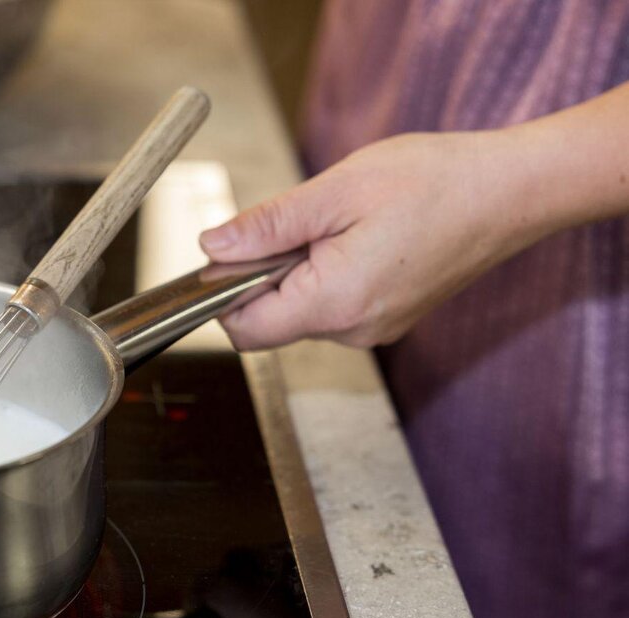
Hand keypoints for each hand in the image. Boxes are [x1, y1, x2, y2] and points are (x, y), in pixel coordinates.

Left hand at [199, 130, 548, 349]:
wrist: (510, 192)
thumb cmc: (433, 182)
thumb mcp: (335, 191)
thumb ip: (266, 226)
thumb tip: (212, 248)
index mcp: (335, 303)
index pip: (243, 329)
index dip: (223, 290)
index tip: (238, 247)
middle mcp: (353, 331)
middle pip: (268, 322)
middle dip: (264, 274)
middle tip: (303, 223)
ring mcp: (374, 329)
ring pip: (299, 311)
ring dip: (297, 271)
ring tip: (339, 224)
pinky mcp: (387, 318)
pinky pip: (332, 306)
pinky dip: (326, 274)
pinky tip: (358, 237)